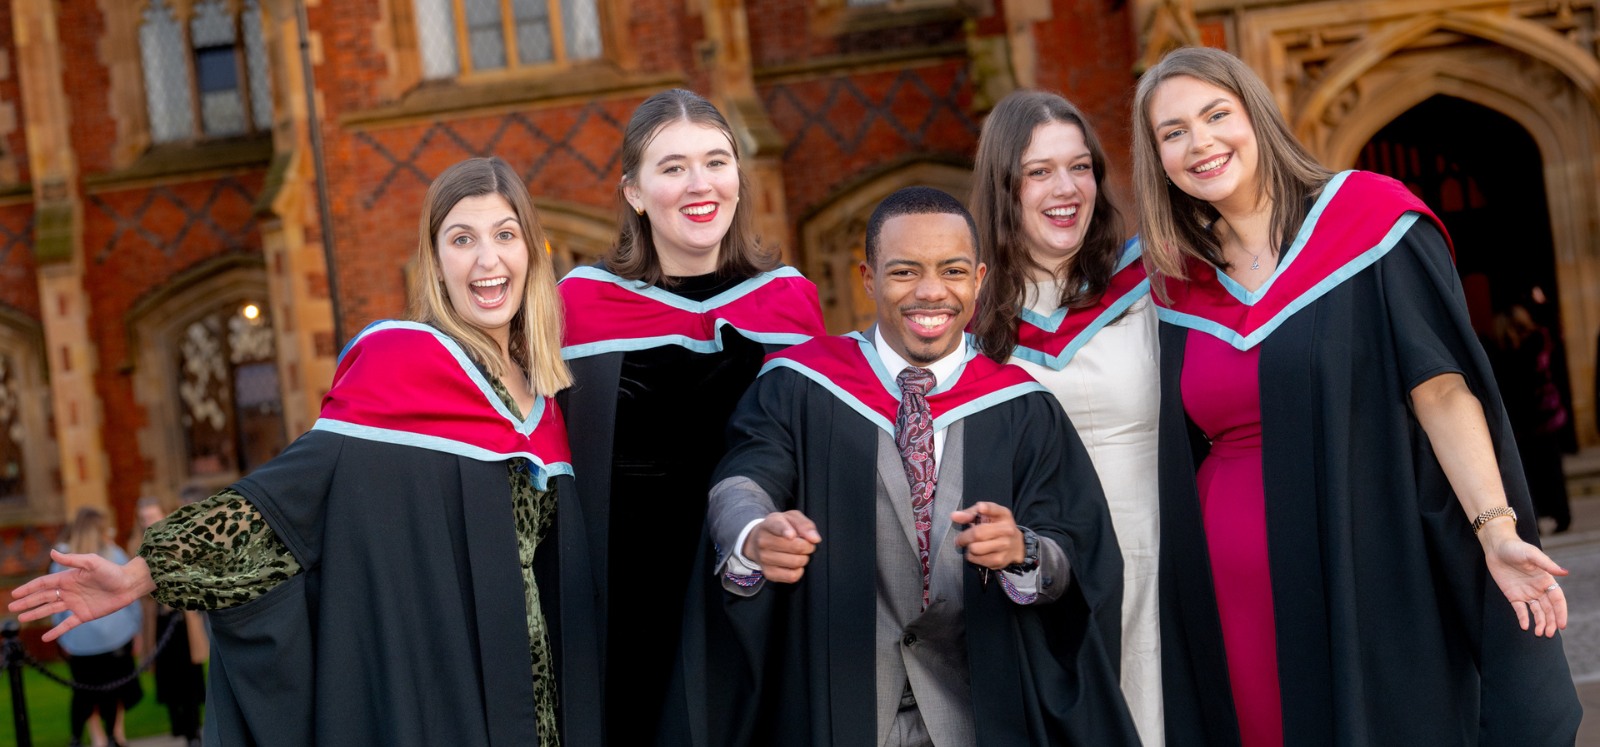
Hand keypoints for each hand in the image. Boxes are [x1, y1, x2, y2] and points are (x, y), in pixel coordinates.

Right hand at [8, 550, 155, 641]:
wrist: (129, 585)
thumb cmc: (112, 571)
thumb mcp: (92, 562)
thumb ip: (72, 559)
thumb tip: (52, 553)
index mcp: (68, 578)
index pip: (43, 584)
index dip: (29, 588)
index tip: (15, 593)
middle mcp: (69, 591)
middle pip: (43, 597)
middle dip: (27, 602)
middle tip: (12, 607)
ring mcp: (75, 604)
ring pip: (51, 610)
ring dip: (36, 614)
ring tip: (22, 618)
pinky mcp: (84, 615)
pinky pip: (67, 624)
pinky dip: (56, 631)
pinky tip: (45, 637)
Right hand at [742, 511, 821, 583]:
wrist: (759, 540)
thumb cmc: (780, 527)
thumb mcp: (792, 518)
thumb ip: (805, 525)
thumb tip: (814, 539)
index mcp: (770, 523)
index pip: (777, 526)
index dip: (785, 531)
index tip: (791, 535)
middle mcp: (763, 541)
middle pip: (796, 547)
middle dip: (808, 546)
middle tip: (806, 544)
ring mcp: (764, 558)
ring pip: (796, 562)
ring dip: (804, 558)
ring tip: (799, 553)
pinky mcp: (768, 573)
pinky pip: (792, 576)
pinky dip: (798, 571)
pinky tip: (794, 564)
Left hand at [951, 502, 1024, 569]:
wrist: (1016, 545)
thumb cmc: (996, 526)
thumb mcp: (987, 515)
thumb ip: (970, 513)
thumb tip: (954, 516)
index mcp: (1004, 515)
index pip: (994, 509)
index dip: (986, 509)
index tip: (980, 509)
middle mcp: (1007, 530)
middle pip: (978, 533)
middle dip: (963, 537)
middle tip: (959, 539)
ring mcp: (1004, 546)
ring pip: (975, 548)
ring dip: (968, 548)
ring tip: (970, 545)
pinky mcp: (999, 560)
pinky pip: (977, 559)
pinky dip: (972, 556)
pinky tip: (976, 553)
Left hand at [1479, 522, 1568, 636]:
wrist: (1496, 547)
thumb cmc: (1516, 548)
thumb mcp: (1532, 555)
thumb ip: (1547, 564)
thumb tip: (1564, 573)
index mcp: (1546, 580)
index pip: (1557, 600)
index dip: (1560, 612)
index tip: (1562, 625)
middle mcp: (1538, 589)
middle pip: (1548, 609)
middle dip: (1550, 622)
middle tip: (1549, 634)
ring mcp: (1526, 592)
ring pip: (1536, 611)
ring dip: (1539, 623)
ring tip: (1539, 634)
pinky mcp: (1512, 595)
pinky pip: (1520, 609)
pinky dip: (1523, 618)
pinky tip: (1525, 626)